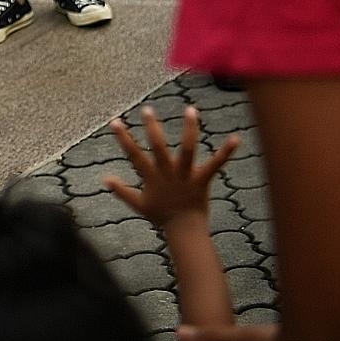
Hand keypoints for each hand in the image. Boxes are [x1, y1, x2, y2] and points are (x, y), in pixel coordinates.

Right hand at [103, 106, 239, 230]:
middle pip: (158, 147)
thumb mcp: (138, 204)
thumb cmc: (162, 217)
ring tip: (190, 110)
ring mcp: (185, 176)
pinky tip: (235, 139)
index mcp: (151, 177)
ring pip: (187, 149)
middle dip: (152, 128)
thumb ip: (121, 190)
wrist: (185, 231)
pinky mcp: (202, 180)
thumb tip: (104, 179)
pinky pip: (215, 164)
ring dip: (189, 129)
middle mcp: (167, 173)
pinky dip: (225, 152)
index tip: (115, 121)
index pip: (133, 154)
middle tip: (147, 109)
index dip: (123, 138)